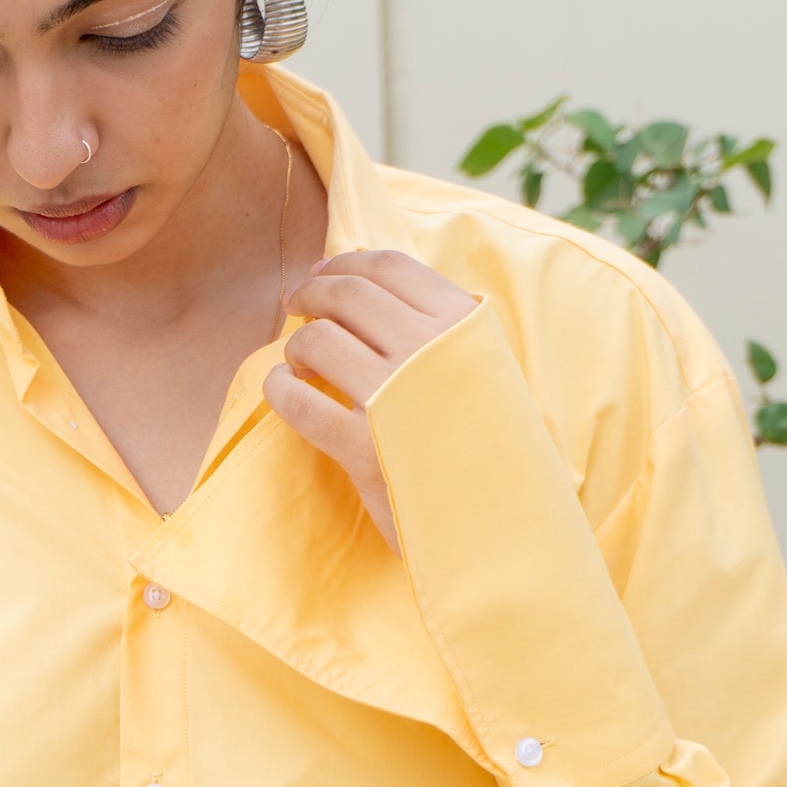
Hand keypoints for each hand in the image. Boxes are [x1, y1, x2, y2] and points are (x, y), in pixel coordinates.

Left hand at [264, 249, 477, 554]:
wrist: (506, 522)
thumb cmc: (491, 444)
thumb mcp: (486, 369)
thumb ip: (442, 328)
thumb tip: (367, 286)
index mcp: (462, 324)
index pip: (389, 267)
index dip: (345, 264)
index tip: (321, 273)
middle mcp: (428, 350)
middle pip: (347, 296)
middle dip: (311, 293)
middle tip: (295, 304)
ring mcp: (392, 399)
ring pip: (317, 341)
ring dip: (297, 345)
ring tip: (299, 361)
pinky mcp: (361, 448)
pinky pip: (298, 403)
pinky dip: (279, 390)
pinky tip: (282, 390)